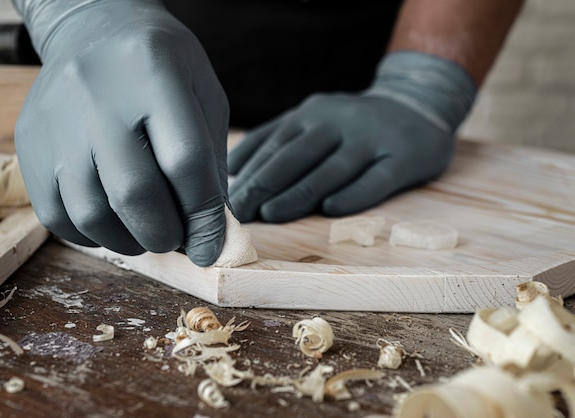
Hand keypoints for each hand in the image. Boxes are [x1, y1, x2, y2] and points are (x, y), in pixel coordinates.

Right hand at [13, 0, 228, 265]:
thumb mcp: (202, 95)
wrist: (93, 27)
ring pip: (90, 212)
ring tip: (145, 233)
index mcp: (154, 73)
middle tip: (176, 239)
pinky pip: (55, 214)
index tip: (210, 248)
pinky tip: (111, 223)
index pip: (186, 162)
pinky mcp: (29, 141)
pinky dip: (90, 234)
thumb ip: (210, 161)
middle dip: (163, 234)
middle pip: (133, 193)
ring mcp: (56, 119)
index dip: (205, 219)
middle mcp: (98, 95)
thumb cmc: (161, 66)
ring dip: (127, 241)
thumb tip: (210, 231)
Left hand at [228, 51, 475, 222]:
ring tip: (271, 214)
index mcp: (312, 113)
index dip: (250, 174)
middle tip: (240, 212)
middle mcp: (339, 122)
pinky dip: (353, 196)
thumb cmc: (352, 124)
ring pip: (331, 170)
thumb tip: (233, 166)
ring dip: (299, 193)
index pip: (275, 145)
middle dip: (264, 185)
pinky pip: (375, 180)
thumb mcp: (313, 118)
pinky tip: (330, 211)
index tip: (227, 200)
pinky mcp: (402, 158)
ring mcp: (372, 139)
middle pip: (297, 157)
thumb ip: (275, 137)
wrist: (418, 105)